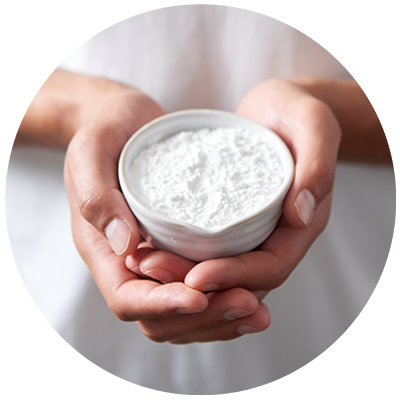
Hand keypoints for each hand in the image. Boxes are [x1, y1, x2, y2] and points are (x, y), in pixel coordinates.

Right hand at [64, 77, 270, 342]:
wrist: (124, 124)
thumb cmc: (103, 134)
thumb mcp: (91, 153)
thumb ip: (97, 197)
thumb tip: (125, 245)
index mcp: (104, 249)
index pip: (127, 297)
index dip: (162, 304)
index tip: (198, 296)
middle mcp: (132, 262)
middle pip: (161, 316)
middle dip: (203, 318)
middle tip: (247, 304)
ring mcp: (158, 257)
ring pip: (185, 310)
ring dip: (221, 317)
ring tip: (258, 311)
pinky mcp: (181, 246)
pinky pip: (201, 285)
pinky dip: (226, 295)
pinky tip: (255, 289)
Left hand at [133, 78, 340, 342]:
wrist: (279, 109)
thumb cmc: (297, 111)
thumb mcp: (313, 123)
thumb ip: (316, 164)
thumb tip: (301, 215)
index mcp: (301, 224)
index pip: (271, 266)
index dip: (235, 276)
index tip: (197, 277)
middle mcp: (277, 236)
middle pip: (242, 281)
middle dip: (200, 285)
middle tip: (154, 270)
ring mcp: (253, 230)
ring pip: (222, 272)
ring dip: (184, 276)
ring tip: (145, 263)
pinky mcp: (230, 220)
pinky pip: (209, 250)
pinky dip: (182, 257)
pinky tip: (152, 247)